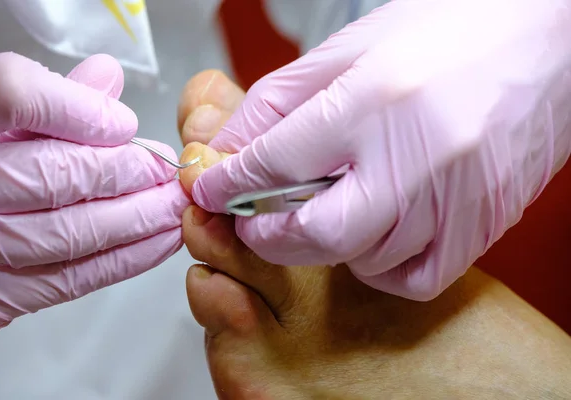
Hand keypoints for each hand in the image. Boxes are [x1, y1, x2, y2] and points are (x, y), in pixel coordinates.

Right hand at [0, 53, 189, 344]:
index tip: (124, 123)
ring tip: (175, 203)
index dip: (78, 107)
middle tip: (167, 168)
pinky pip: (75, 276)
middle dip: (129, 171)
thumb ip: (49, 98)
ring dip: (141, 217)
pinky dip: (130, 256)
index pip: (10, 94)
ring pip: (73, 230)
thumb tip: (106, 75)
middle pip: (56, 172)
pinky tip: (162, 238)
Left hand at [188, 0, 570, 299]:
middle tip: (255, 219)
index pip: (275, 162)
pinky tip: (376, 232)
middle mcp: (417, 156)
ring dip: (327, 245)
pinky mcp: (481, 226)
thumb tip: (230, 148)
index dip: (228, 182)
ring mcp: (454, 200)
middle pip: (315, 234)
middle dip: (268, 235)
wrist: (546, 40)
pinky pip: (412, 278)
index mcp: (376, 99)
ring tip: (330, 207)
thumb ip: (280, 103)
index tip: (209, 192)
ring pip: (362, 260)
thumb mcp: (351, 48)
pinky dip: (380, 267)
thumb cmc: (455, 31)